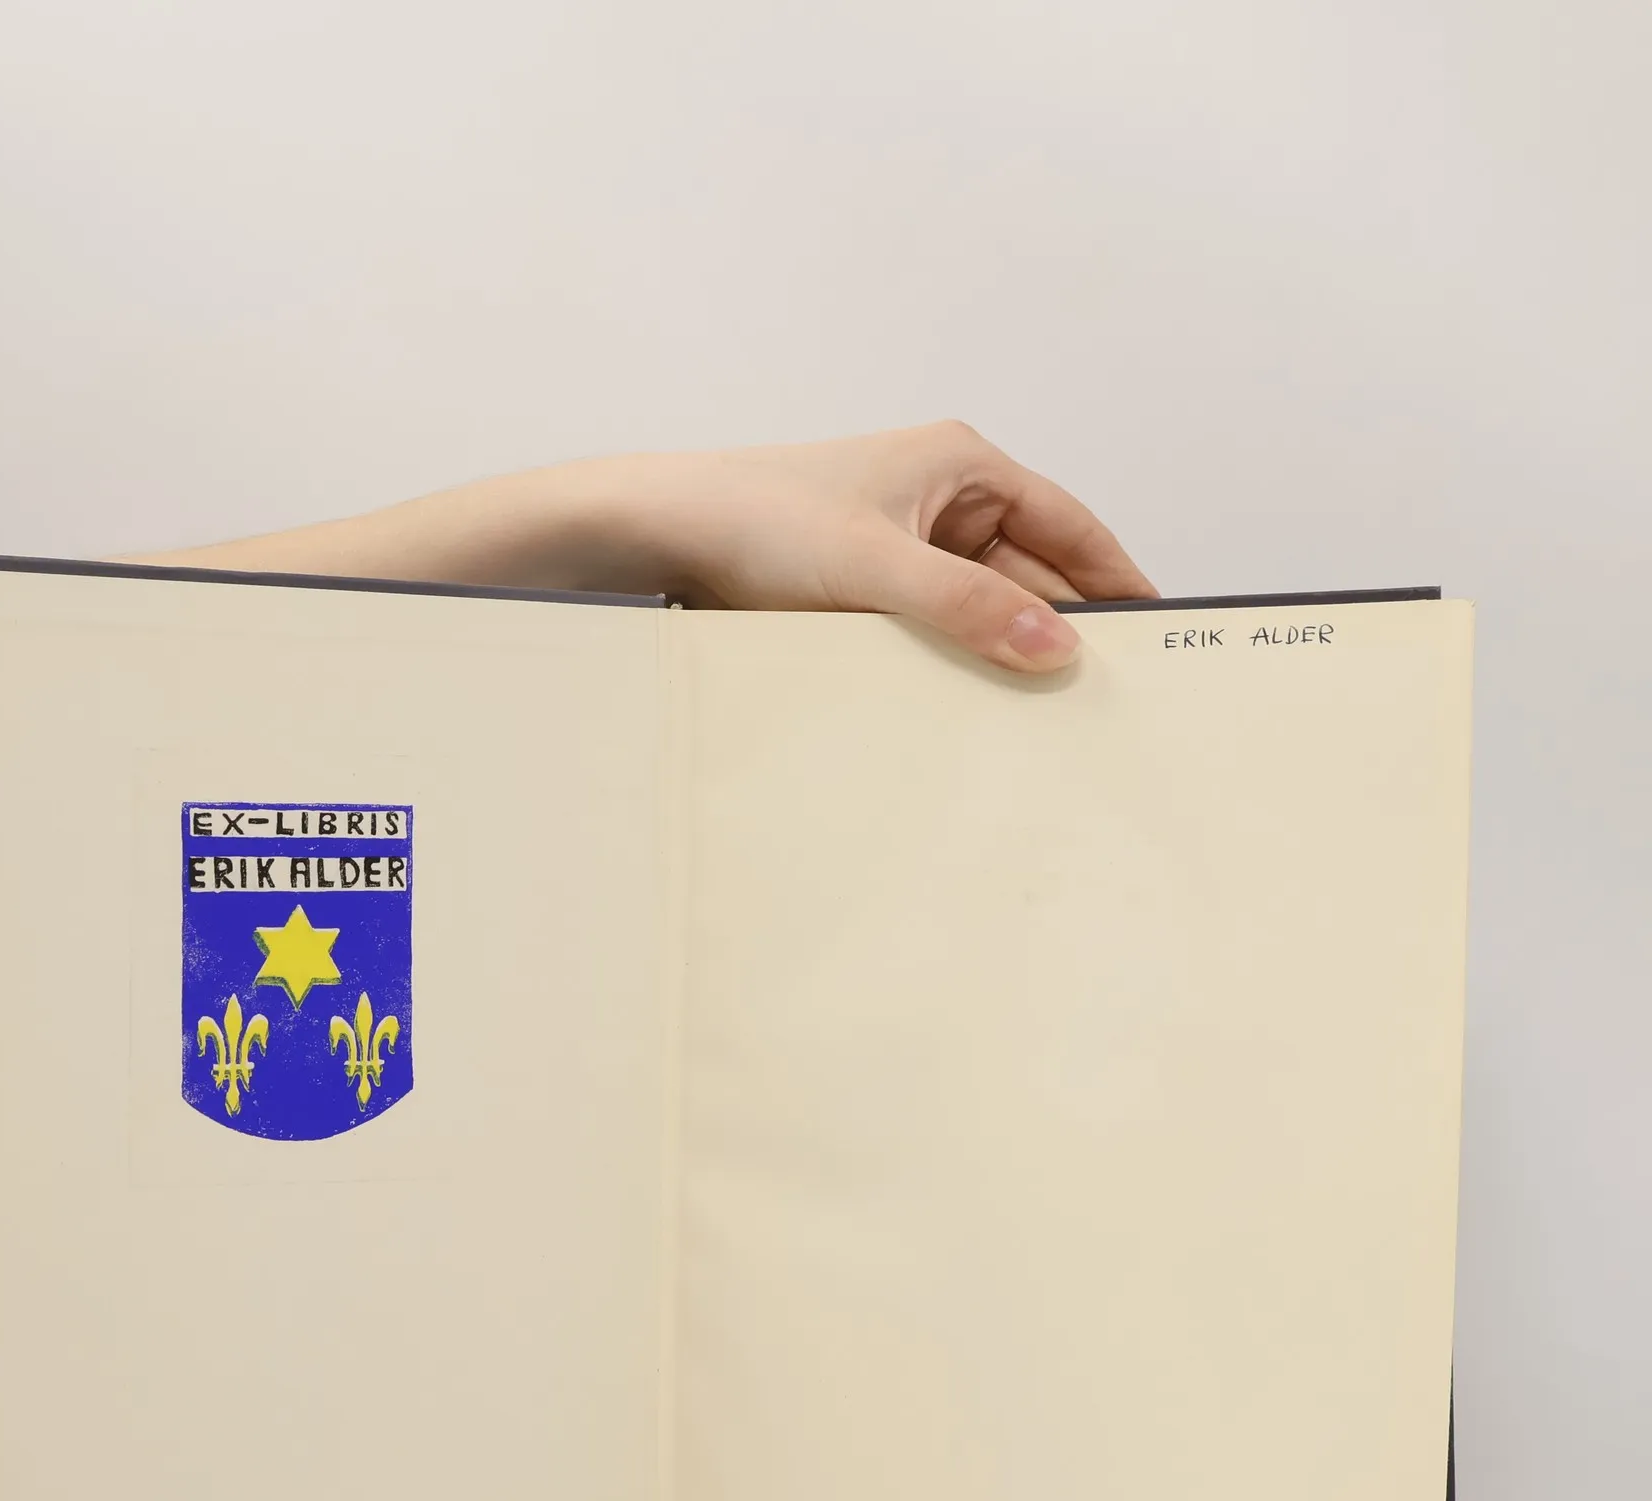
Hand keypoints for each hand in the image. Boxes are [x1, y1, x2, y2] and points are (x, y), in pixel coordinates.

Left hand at [140, 420, 1155, 677]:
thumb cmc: (753, 520)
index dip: (1118, 585)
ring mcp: (897, 550)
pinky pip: (925, 635)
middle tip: (1108, 706)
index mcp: (961, 467)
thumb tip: (1058, 650)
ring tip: (1045, 726)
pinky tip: (966, 717)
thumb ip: (965, 610)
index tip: (1160, 644)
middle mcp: (937, 502)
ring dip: (999, 659)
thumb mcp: (872, 565)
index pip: (1072, 530)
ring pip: (975, 614)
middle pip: (1029, 577)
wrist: (647, 533)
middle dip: (1060, 635)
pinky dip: (947, 668)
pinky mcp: (857, 594)